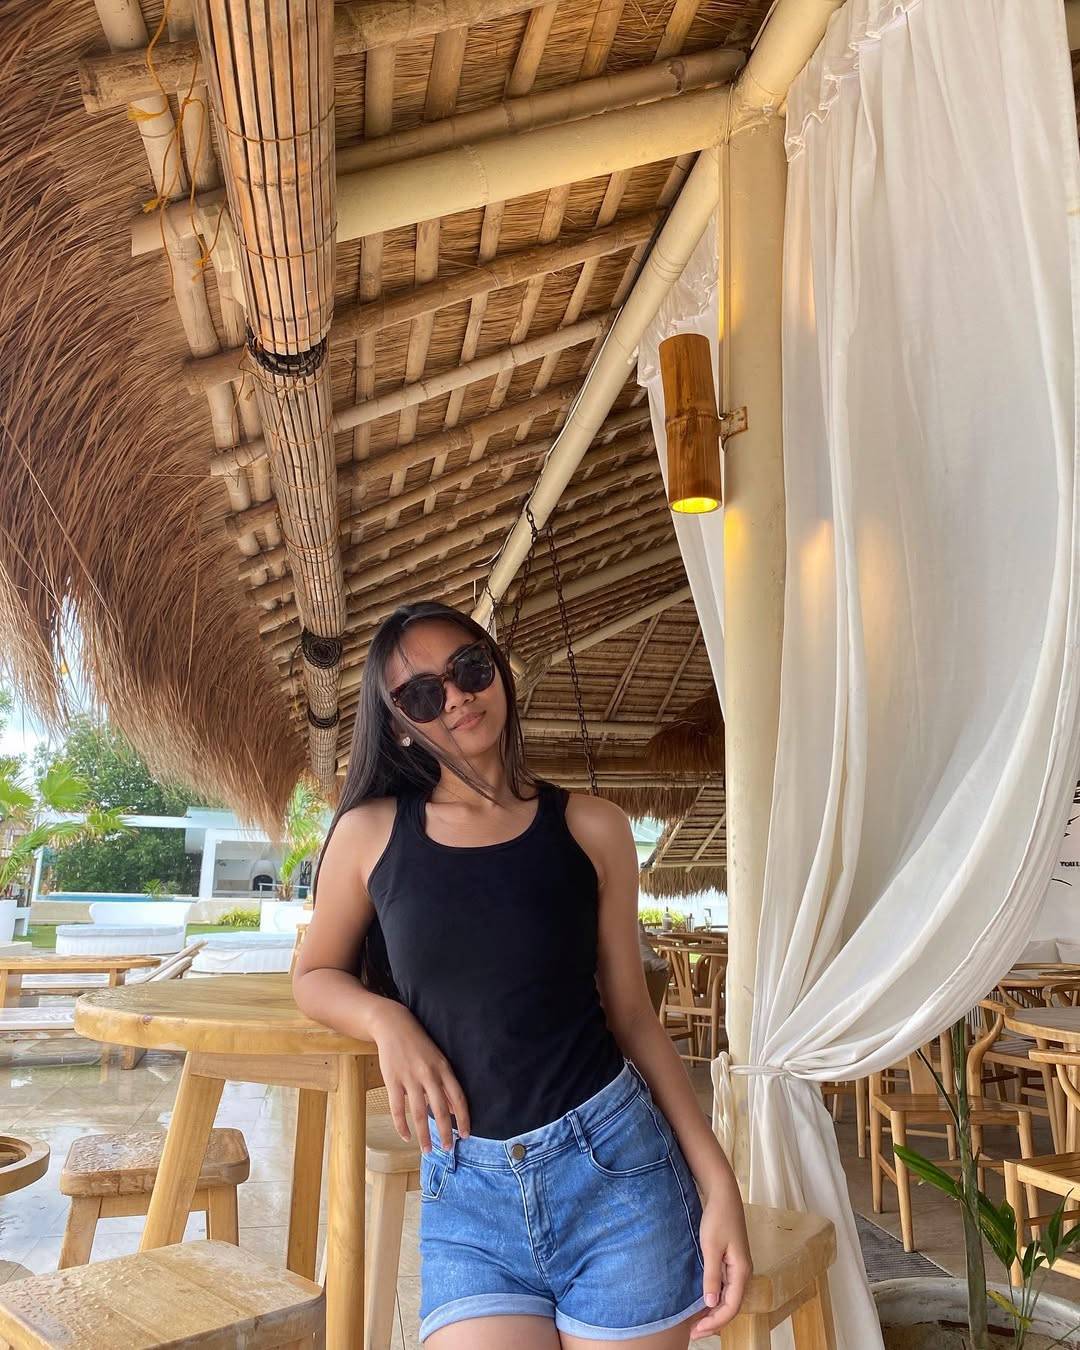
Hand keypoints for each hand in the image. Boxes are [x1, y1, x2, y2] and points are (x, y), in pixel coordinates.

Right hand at [370, 1003, 470, 1153]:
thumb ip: (446, 1084)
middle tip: (447, 1149)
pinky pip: (397, 1108)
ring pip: (418, 1113)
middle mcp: (428, 1074)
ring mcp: (409, 1078)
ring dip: (423, 1134)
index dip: (463, 1118)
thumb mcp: (438, 1060)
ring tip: (427, 1150)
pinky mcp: (392, 1080)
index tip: (466, 1135)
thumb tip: (456, 1109)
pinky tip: (406, 1136)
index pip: (458, 1097)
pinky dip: (402, 1125)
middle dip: (445, 1132)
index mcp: (443, 1068)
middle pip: (440, 1109)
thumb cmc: (419, 1044)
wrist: (394, 1025)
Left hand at [688, 1190, 751, 1338]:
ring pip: (729, 1298)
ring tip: (696, 1323)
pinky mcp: (731, 1262)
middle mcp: (743, 1273)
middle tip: (693, 1333)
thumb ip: (712, 1276)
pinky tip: (702, 1303)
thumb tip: (711, 1303)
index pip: (731, 1307)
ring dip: (714, 1312)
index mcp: (742, 1271)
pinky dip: (715, 1299)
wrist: (723, 1194)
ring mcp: (738, 1268)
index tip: (697, 1331)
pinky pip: (726, 1288)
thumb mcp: (711, 1247)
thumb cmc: (718, 1218)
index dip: (715, 1322)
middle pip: (731, 1306)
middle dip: (714, 1322)